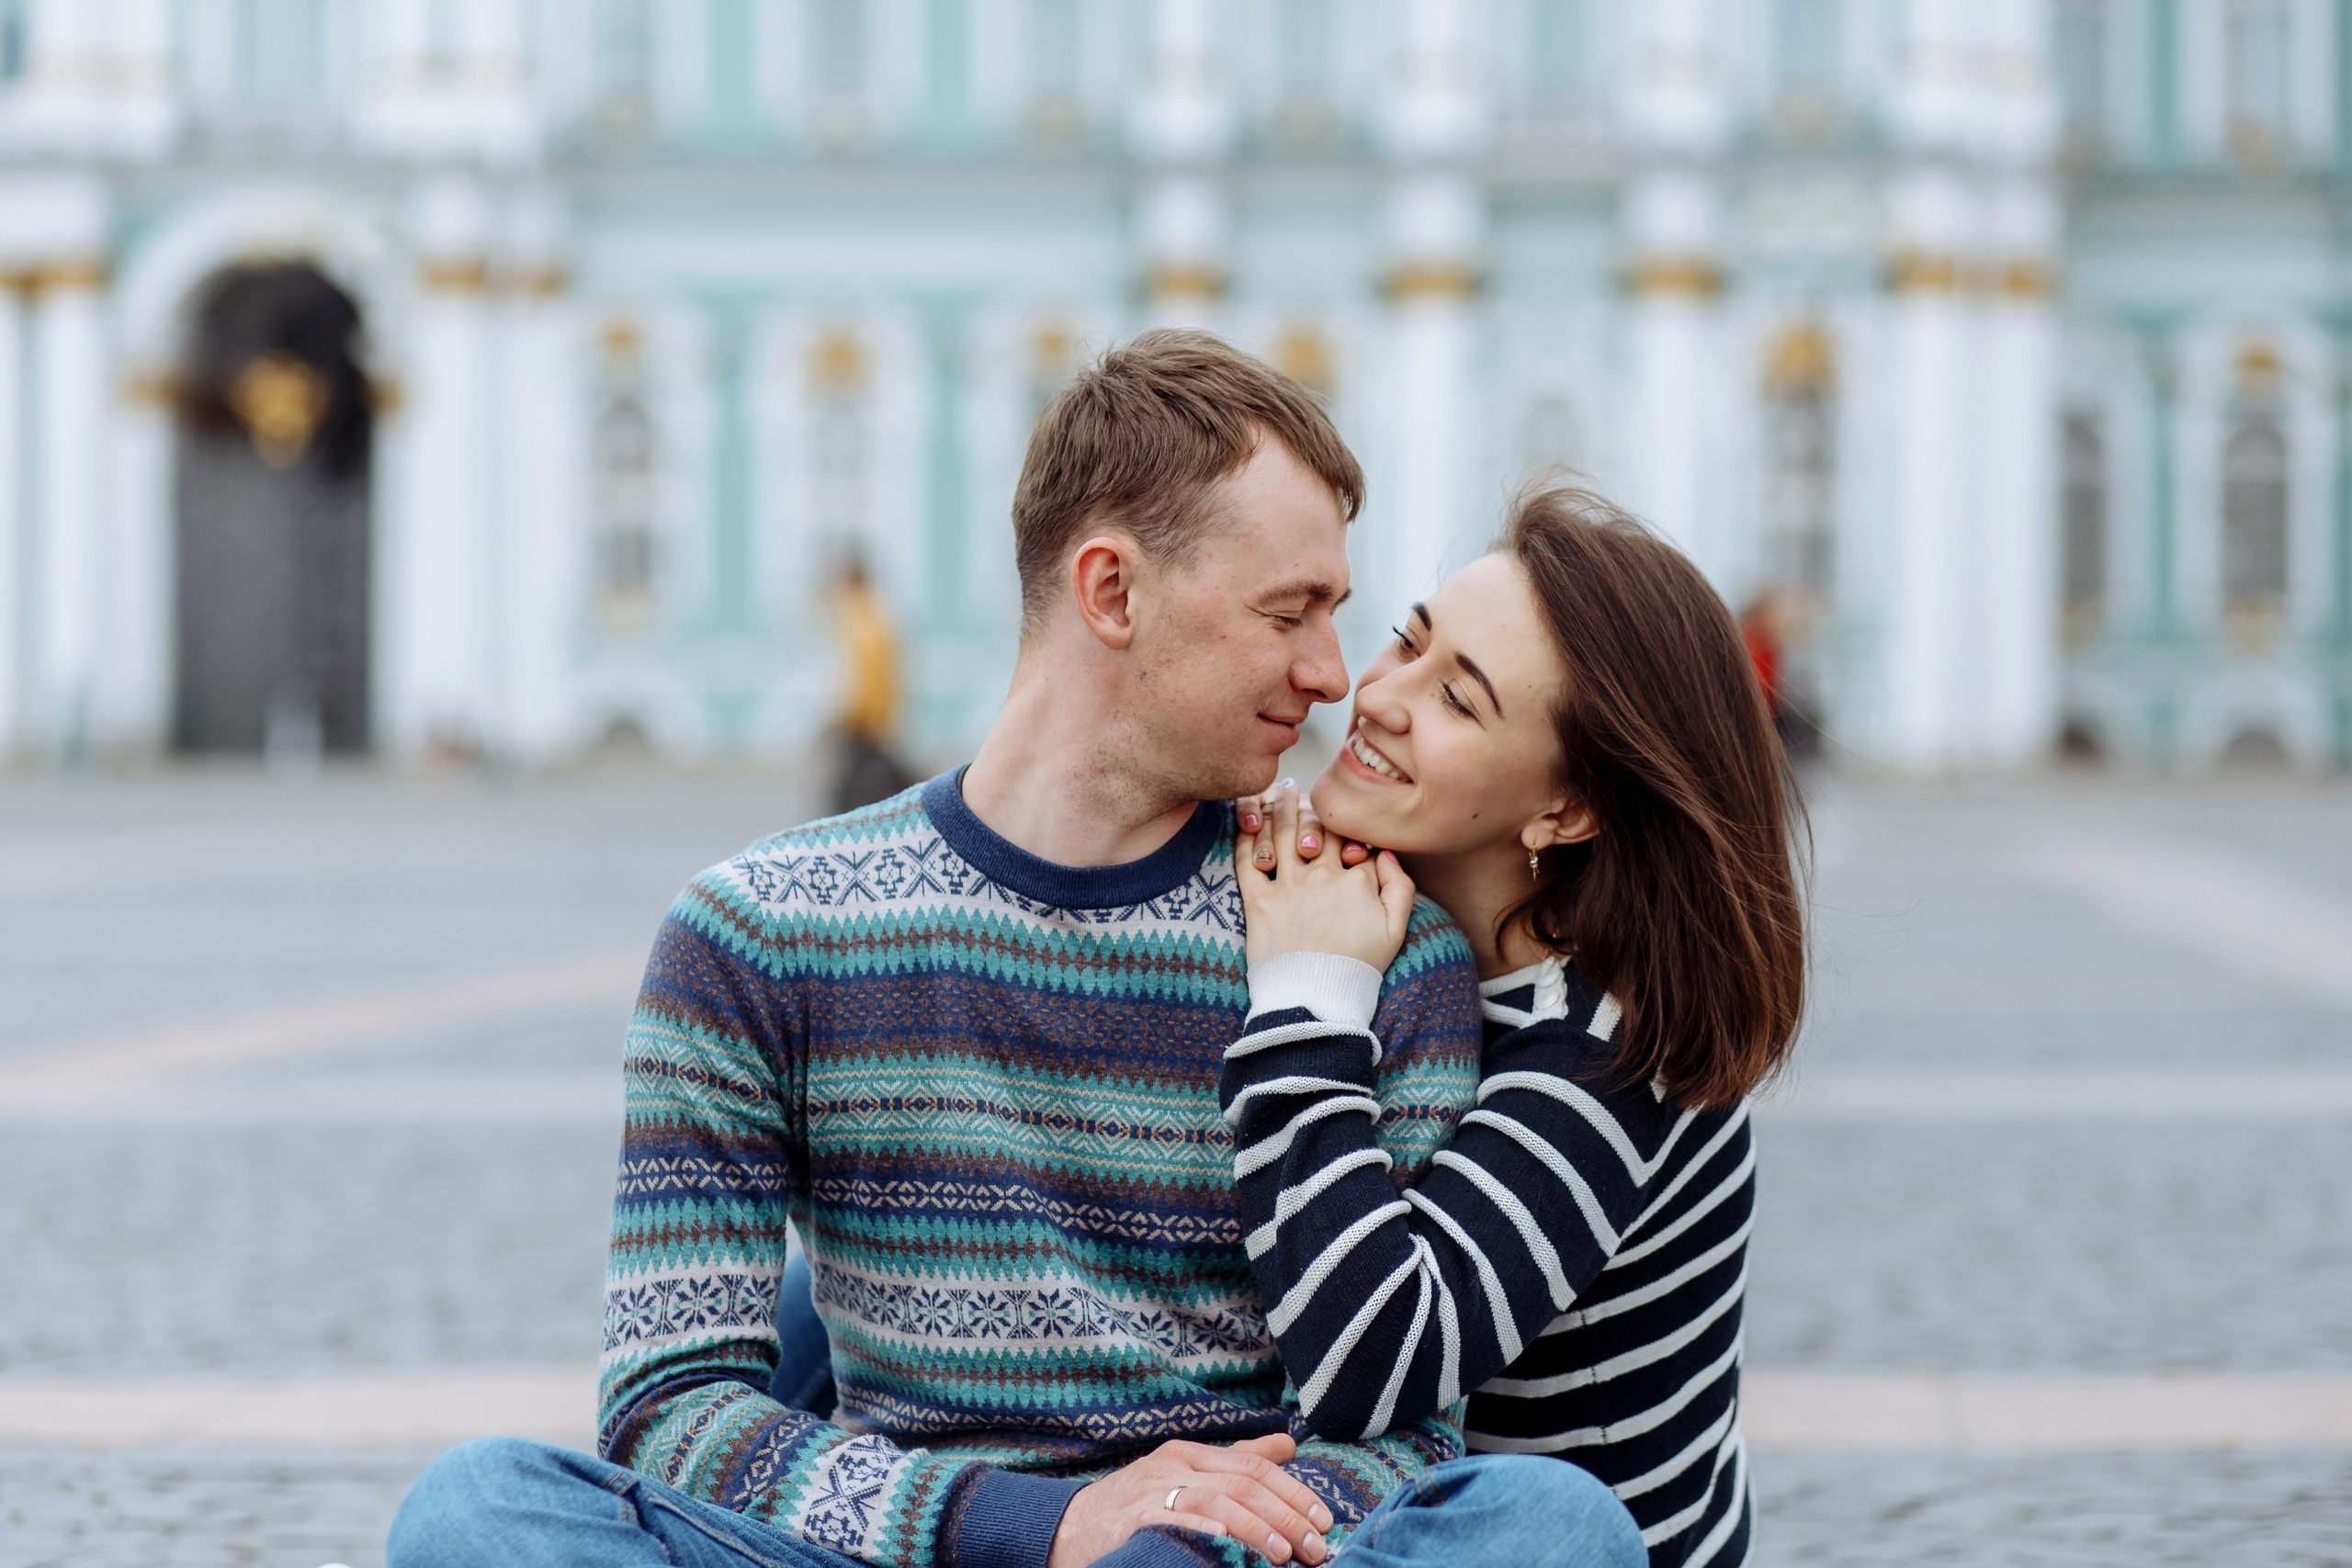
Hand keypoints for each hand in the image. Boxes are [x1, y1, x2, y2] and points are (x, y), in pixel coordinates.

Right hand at [1046, 1432, 1334, 1567]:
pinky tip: (1232, 1546)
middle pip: (1243, 1482)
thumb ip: (1236, 1463)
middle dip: (1286, 1515)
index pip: (1254, 1466)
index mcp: (1190, 1454)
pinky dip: (1209, 1532)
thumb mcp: (1186, 1478)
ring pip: (1218, 1500)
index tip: (1325, 1520)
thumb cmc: (1135, 1509)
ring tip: (1285, 1555)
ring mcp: (1154, 1490)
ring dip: (1257, 1528)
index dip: (1293, 1492)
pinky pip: (1178, 1520)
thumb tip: (1288, 1445)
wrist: (1067, 1532)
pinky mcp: (1135, 1518)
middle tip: (1316, 1546)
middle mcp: (1174, 1464)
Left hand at [1236, 783, 1413, 972]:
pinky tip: (1247, 818)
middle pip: (1319, 828)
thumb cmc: (1358, 968)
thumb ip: (1400, 887)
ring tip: (1280, 789)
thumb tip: (1388, 854)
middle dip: (1315, 805)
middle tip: (1302, 785)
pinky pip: (1248, 861)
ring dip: (1281, 806)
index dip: (1352, 829)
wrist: (1316, 1001)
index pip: (1355, 838)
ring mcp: (1288, 887)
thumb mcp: (1396, 931)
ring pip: (1284, 833)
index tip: (1345, 823)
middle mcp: (1322, 875)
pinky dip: (1246, 836)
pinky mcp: (1258, 902)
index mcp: (1356, 879)